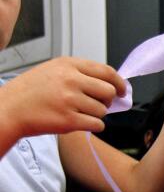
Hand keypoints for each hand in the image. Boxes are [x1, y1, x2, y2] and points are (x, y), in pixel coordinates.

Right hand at [0, 57, 124, 136]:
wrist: (10, 109)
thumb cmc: (32, 91)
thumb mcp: (54, 71)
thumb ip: (81, 74)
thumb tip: (112, 84)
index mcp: (68, 65)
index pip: (107, 71)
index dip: (119, 83)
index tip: (123, 90)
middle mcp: (70, 80)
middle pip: (109, 91)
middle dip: (108, 100)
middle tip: (98, 104)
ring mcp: (70, 100)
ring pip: (103, 110)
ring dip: (96, 114)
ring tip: (78, 112)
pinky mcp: (69, 120)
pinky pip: (97, 125)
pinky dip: (93, 126)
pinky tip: (80, 122)